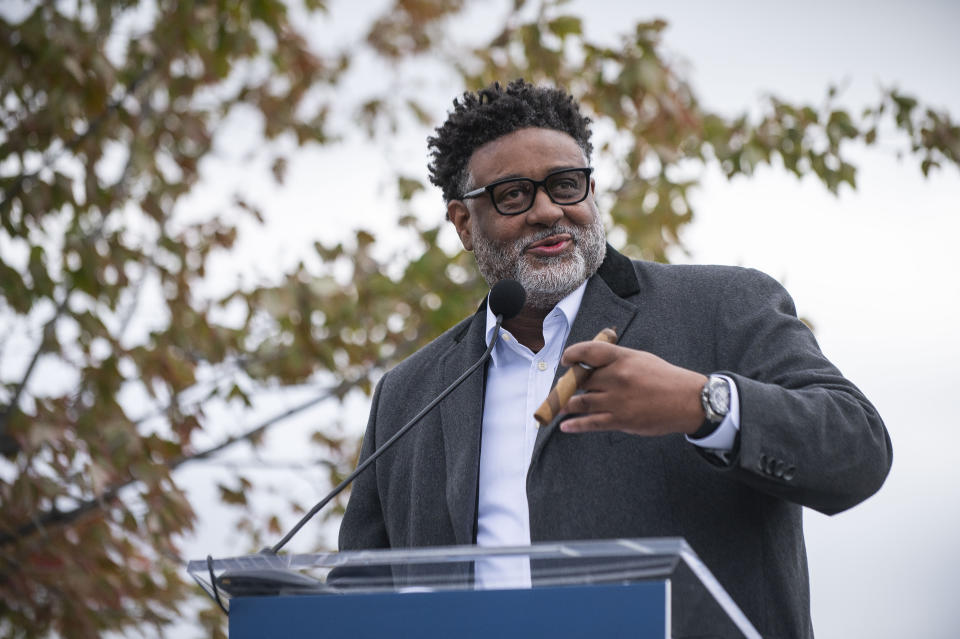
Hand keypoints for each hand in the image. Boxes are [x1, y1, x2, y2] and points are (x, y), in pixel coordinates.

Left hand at [558, 342, 707, 436]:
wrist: (688, 401)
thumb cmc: (664, 378)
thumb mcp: (640, 359)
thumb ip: (615, 360)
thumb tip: (590, 365)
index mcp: (622, 358)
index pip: (589, 351)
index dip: (572, 354)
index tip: (565, 360)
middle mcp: (617, 377)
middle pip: (582, 380)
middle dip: (569, 385)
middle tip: (563, 388)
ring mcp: (618, 400)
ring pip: (581, 402)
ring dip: (566, 405)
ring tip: (557, 407)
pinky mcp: (621, 420)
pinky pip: (591, 423)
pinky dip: (575, 425)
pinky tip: (565, 426)